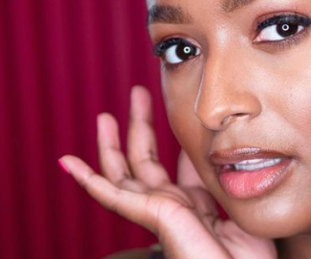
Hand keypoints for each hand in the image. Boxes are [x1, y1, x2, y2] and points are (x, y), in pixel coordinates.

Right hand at [59, 86, 276, 258]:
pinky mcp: (152, 216)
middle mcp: (173, 207)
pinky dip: (89, 179)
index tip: (176, 118)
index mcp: (196, 207)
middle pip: (146, 162)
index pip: (179, 170)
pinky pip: (113, 196)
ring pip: (123, 175)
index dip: (174, 143)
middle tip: (138, 95)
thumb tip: (224, 158)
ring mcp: (159, 212)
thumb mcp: (241, 211)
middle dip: (140, 127)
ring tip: (103, 116)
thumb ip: (225, 186)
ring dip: (110, 145)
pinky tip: (70, 163)